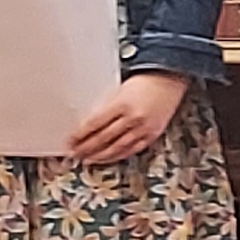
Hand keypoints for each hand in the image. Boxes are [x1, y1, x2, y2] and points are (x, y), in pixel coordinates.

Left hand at [67, 69, 190, 163]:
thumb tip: (88, 124)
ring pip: (117, 148)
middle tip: (74, 154)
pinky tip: (108, 158)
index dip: (80, 135)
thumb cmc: (145, 81)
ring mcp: (144, 128)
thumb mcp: (120, 89)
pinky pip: (132, 150)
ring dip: (100, 156)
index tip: (70, 141)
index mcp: (122, 103)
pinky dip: (118, 156)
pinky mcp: (152, 135)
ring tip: (87, 159)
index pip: (95, 124)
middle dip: (86, 148)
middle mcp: (133, 118)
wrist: (169, 79)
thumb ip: (106, 106)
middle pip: (104, 138)